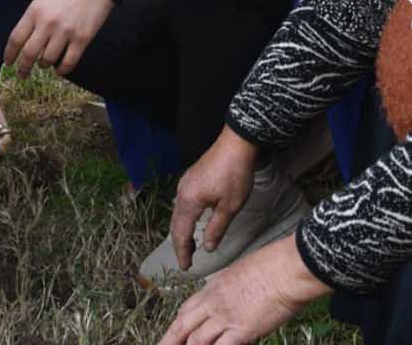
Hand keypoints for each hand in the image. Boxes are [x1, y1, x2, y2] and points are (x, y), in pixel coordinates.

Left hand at [2, 0, 110, 77]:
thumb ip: (34, 16)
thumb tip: (26, 38)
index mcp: (35, 10)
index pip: (16, 39)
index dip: (10, 54)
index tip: (8, 62)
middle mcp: (48, 23)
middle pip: (28, 54)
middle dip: (23, 68)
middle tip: (22, 74)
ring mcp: (65, 32)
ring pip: (47, 60)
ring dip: (43, 65)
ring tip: (44, 64)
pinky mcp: (82, 39)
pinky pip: (68, 62)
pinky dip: (61, 70)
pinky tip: (59, 69)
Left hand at [155, 234, 329, 344]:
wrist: (288, 268)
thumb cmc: (275, 266)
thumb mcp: (243, 272)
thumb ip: (232, 289)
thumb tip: (235, 304)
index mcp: (214, 287)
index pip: (187, 309)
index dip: (177, 325)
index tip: (172, 334)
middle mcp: (214, 302)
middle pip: (182, 326)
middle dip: (170, 341)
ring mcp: (225, 317)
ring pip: (195, 341)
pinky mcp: (240, 331)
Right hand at [169, 127, 258, 271]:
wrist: (236, 143)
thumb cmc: (235, 175)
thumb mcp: (230, 207)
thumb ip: (216, 229)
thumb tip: (208, 247)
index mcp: (189, 202)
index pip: (181, 234)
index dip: (183, 252)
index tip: (186, 267)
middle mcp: (182, 193)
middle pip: (175, 224)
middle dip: (180, 244)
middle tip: (186, 260)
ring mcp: (185, 183)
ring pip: (178, 213)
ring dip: (182, 231)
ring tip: (190, 245)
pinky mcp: (191, 178)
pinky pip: (182, 203)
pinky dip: (185, 218)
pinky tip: (193, 221)